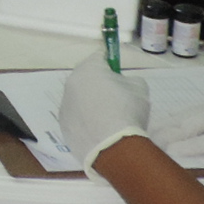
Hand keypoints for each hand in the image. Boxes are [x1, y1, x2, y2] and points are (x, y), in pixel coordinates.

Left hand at [58, 50, 149, 176]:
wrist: (113, 146)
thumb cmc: (127, 110)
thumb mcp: (139, 87)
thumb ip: (128, 80)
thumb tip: (121, 85)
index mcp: (88, 69)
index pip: (99, 56)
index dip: (111, 63)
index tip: (119, 73)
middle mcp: (71, 84)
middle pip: (86, 78)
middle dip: (100, 84)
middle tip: (116, 97)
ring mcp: (65, 106)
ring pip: (80, 99)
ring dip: (91, 103)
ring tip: (108, 119)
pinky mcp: (64, 126)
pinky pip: (77, 118)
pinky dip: (86, 121)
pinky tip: (100, 131)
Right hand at [149, 64, 203, 181]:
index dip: (194, 145)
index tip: (170, 152)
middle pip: (198, 122)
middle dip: (173, 133)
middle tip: (147, 144)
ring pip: (195, 113)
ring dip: (172, 123)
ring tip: (150, 133)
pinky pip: (200, 109)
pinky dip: (182, 115)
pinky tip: (171, 121)